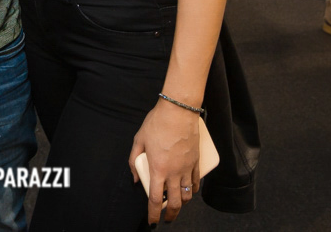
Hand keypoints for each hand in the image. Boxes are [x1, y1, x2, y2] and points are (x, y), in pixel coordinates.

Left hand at [129, 102, 201, 224]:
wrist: (179, 110)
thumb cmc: (157, 123)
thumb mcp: (139, 140)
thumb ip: (133, 160)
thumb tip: (135, 178)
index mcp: (158, 169)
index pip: (156, 200)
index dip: (154, 214)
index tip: (152, 221)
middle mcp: (174, 172)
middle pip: (175, 202)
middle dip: (171, 215)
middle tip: (166, 218)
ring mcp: (187, 168)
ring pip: (188, 195)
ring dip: (182, 203)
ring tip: (177, 204)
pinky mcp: (196, 161)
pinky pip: (196, 182)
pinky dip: (193, 190)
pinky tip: (189, 191)